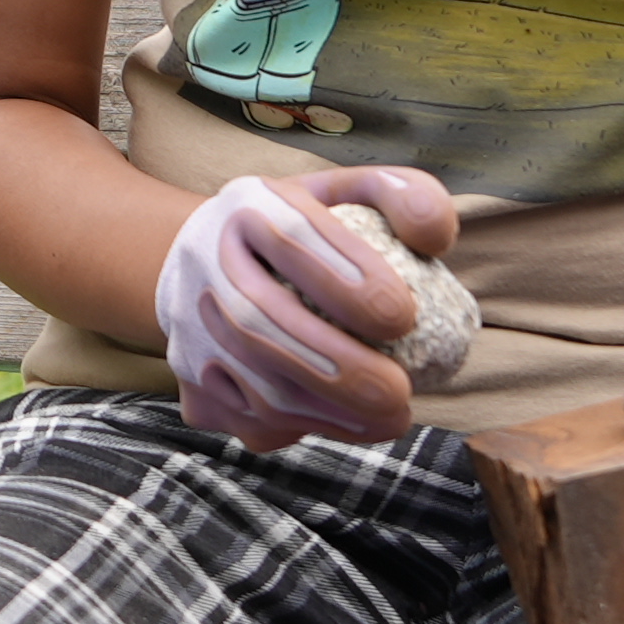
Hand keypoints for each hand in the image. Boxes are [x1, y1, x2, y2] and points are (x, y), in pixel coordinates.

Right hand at [154, 168, 459, 450]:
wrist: (206, 261)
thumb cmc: (303, 232)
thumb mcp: (353, 194)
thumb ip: (407, 198)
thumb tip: (434, 241)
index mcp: (249, 205)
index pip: (294, 238)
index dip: (349, 283)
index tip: (406, 318)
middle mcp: (204, 261)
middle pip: (260, 323)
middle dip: (339, 368)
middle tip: (401, 392)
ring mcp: (189, 326)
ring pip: (253, 384)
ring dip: (328, 411)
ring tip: (391, 416)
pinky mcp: (192, 379)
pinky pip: (249, 416)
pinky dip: (309, 428)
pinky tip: (353, 423)